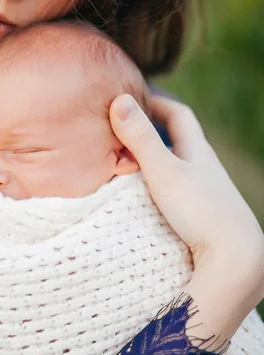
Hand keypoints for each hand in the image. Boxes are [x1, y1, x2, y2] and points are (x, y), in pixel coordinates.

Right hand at [110, 94, 263, 338]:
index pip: (178, 114)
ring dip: (155, 158)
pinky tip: (146, 194)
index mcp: (197, 150)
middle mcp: (204, 166)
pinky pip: (177, 188)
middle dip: (153, 128)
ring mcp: (204, 190)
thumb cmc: (201, 211)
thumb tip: (119, 99)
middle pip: (179, 138)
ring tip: (128, 160)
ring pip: (178, 164)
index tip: (133, 97)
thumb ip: (141, 138)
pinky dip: (159, 182)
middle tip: (125, 127)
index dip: (156, 101)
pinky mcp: (202, 213)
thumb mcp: (165, 171)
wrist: (234, 257)